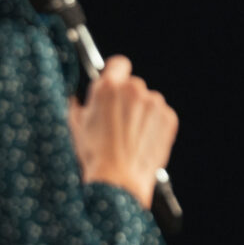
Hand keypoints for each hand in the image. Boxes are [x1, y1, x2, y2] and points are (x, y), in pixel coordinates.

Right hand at [68, 55, 176, 207]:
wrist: (119, 180)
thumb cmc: (95, 155)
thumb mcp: (74, 126)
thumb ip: (76, 104)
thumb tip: (76, 98)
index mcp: (108, 87)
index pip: (118, 64)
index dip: (115, 74)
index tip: (114, 85)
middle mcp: (133, 90)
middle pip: (132, 85)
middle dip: (126, 99)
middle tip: (117, 120)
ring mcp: (154, 104)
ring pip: (147, 100)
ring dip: (141, 112)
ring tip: (129, 135)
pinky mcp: (168, 118)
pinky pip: (161, 115)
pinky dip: (154, 125)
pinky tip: (141, 140)